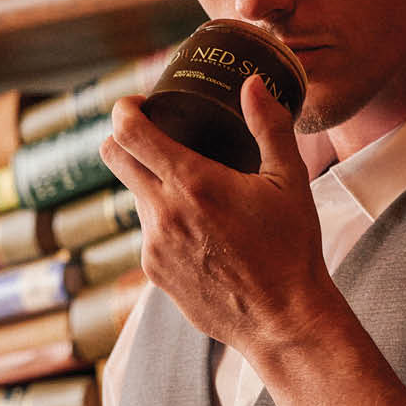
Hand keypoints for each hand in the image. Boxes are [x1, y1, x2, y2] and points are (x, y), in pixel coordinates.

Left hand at [101, 74, 338, 364]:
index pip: (128, 132)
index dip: (125, 110)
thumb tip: (253, 84)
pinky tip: (199, 230)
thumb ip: (270, 126)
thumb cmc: (291, 249)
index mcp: (193, 183)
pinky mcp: (154, 274)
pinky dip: (165, 222)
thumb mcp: (290, 181)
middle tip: (152, 134)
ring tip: (192, 190)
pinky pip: (148, 234)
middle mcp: (163, 213)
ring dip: (152, 184)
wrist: (284, 320)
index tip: (139, 105)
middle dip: (125, 138)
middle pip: (114, 158)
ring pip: (135, 198)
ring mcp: (154, 247)